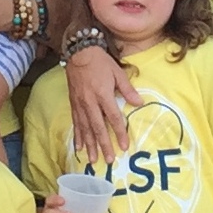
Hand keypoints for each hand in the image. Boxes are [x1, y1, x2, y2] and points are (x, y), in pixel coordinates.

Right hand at [65, 44, 135, 164]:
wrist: (78, 52)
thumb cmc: (100, 61)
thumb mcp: (117, 72)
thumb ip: (127, 89)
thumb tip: (139, 103)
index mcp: (103, 94)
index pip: (113, 117)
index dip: (119, 133)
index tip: (124, 146)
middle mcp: (90, 102)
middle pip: (98, 127)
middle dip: (103, 145)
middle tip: (109, 160)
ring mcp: (80, 104)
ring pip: (85, 129)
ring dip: (89, 145)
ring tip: (93, 160)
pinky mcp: (73, 104)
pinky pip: (76, 123)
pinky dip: (78, 136)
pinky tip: (79, 147)